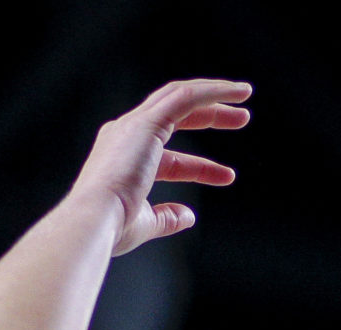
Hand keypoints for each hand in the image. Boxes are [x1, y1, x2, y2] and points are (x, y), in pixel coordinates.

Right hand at [69, 79, 250, 256]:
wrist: (94, 220)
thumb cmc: (112, 227)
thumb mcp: (145, 223)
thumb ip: (166, 217)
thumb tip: (187, 216)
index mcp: (123, 160)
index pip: (168, 156)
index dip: (199, 166)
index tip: (227, 176)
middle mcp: (125, 136)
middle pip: (173, 114)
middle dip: (208, 114)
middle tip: (242, 119)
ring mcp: (134, 126)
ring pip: (179, 96)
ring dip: (214, 96)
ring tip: (245, 96)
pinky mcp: (146, 122)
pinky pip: (185, 97)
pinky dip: (213, 91)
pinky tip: (237, 93)